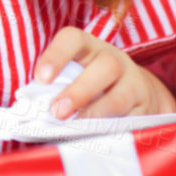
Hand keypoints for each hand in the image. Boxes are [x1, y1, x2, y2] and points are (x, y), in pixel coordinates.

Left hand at [33, 26, 175, 118]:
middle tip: (57, 112)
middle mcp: (114, 60)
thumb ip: (55, 87)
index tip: (41, 78)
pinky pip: (132, 120)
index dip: (56, 55)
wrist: (135, 93)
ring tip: (76, 127)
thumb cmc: (88, 84)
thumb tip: (31, 110)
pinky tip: (97, 136)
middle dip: (79, 91)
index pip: (73, 39)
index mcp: (89, 47)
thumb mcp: (73, 76)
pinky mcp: (144, 108)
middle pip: (105, 66)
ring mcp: (134, 83)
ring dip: (95, 113)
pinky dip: (113, 129)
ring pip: (119, 96)